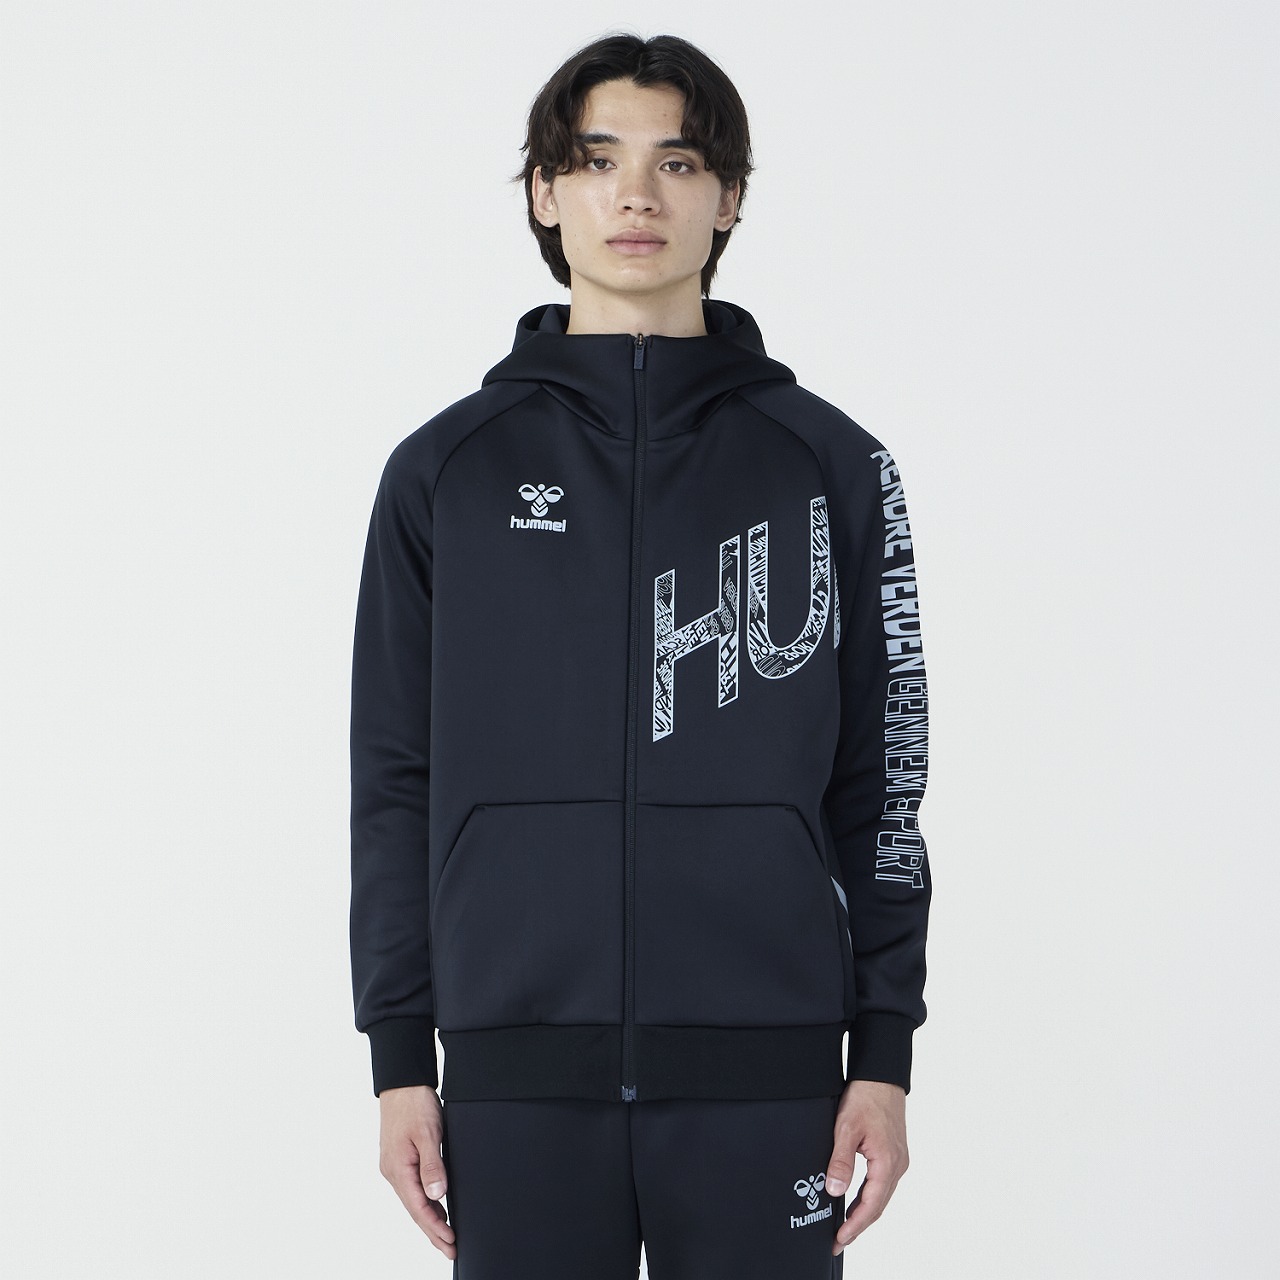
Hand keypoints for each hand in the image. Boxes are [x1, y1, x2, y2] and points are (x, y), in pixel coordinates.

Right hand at [378, 1085, 455, 1260]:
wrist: (402, 1083)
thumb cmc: (414, 1104)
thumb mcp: (428, 1133)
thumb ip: (432, 1166)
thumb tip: (437, 1195)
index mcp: (398, 1168)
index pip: (419, 1208)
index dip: (435, 1227)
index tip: (450, 1242)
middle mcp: (393, 1171)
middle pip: (415, 1210)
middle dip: (433, 1232)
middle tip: (451, 1249)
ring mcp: (395, 1166)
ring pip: (413, 1200)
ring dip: (430, 1219)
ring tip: (446, 1236)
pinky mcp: (399, 1159)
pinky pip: (412, 1188)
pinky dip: (425, 1202)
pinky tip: (436, 1207)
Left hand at [825, 1078, 908, 1254]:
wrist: (881, 1075)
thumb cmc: (866, 1097)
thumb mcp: (846, 1128)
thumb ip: (841, 1161)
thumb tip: (835, 1191)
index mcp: (887, 1162)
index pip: (871, 1205)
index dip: (855, 1226)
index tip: (839, 1239)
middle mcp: (897, 1165)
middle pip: (878, 1206)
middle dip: (859, 1225)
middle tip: (838, 1240)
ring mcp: (898, 1159)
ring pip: (881, 1196)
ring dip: (864, 1212)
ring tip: (845, 1227)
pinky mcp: (894, 1153)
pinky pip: (882, 1183)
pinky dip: (869, 1196)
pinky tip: (856, 1201)